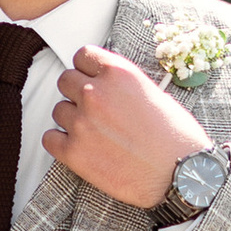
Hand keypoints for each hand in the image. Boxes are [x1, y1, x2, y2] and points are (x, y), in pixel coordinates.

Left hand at [42, 46, 210, 209]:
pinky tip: (81, 149)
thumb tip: (107, 86)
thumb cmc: (176, 138)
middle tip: (94, 109)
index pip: (82, 56)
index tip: (91, 79)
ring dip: (71, 119)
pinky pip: (49, 138)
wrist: (180, 175)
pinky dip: (60, 143)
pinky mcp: (73, 152)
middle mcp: (95, 93)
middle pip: (65, 81)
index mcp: (117, 73)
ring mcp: (81, 122)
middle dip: (77, 93)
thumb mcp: (155, 94)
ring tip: (94, 133)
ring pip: (58, 110)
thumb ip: (123, 85)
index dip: (87, 69)